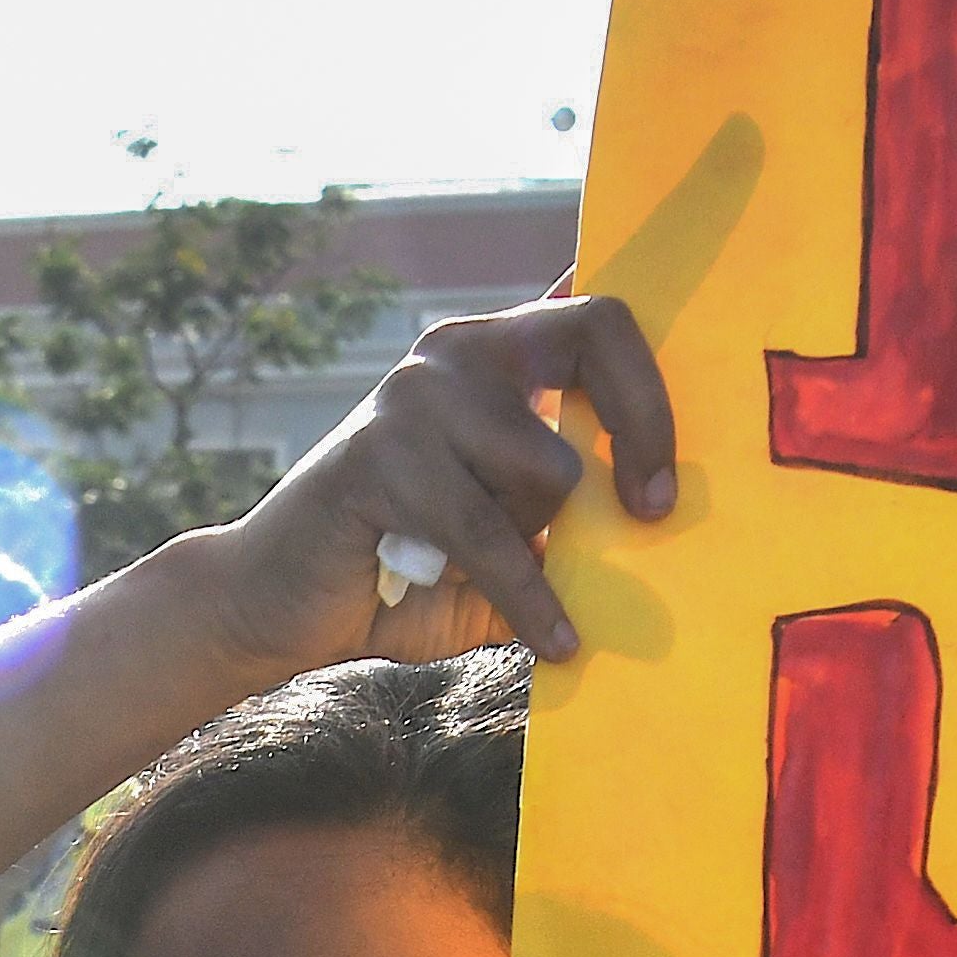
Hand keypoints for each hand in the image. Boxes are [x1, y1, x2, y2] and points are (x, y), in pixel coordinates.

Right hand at [197, 295, 675, 671]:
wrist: (278, 606)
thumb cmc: (412, 574)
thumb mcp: (518, 544)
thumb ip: (581, 517)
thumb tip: (677, 524)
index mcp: (499, 355)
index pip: (601, 315)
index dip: (656, 379)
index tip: (669, 476)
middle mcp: (458, 352)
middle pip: (596, 334)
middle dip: (645, 425)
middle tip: (656, 512)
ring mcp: (414, 395)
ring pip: (549, 464)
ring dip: (543, 539)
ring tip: (508, 577)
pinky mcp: (378, 455)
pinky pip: (488, 531)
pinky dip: (529, 596)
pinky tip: (556, 641)